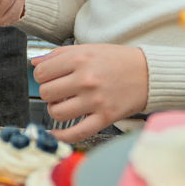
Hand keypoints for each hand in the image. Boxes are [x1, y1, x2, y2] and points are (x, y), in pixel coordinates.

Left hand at [33, 44, 148, 141]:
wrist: (150, 73)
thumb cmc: (119, 60)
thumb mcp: (89, 49)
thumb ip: (60, 55)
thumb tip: (35, 62)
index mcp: (80, 59)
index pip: (42, 72)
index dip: (42, 76)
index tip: (49, 77)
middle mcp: (86, 79)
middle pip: (46, 92)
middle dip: (49, 93)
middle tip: (59, 91)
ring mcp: (95, 100)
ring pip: (56, 112)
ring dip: (56, 110)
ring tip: (65, 104)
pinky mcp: (105, 117)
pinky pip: (75, 132)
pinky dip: (62, 136)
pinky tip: (57, 133)